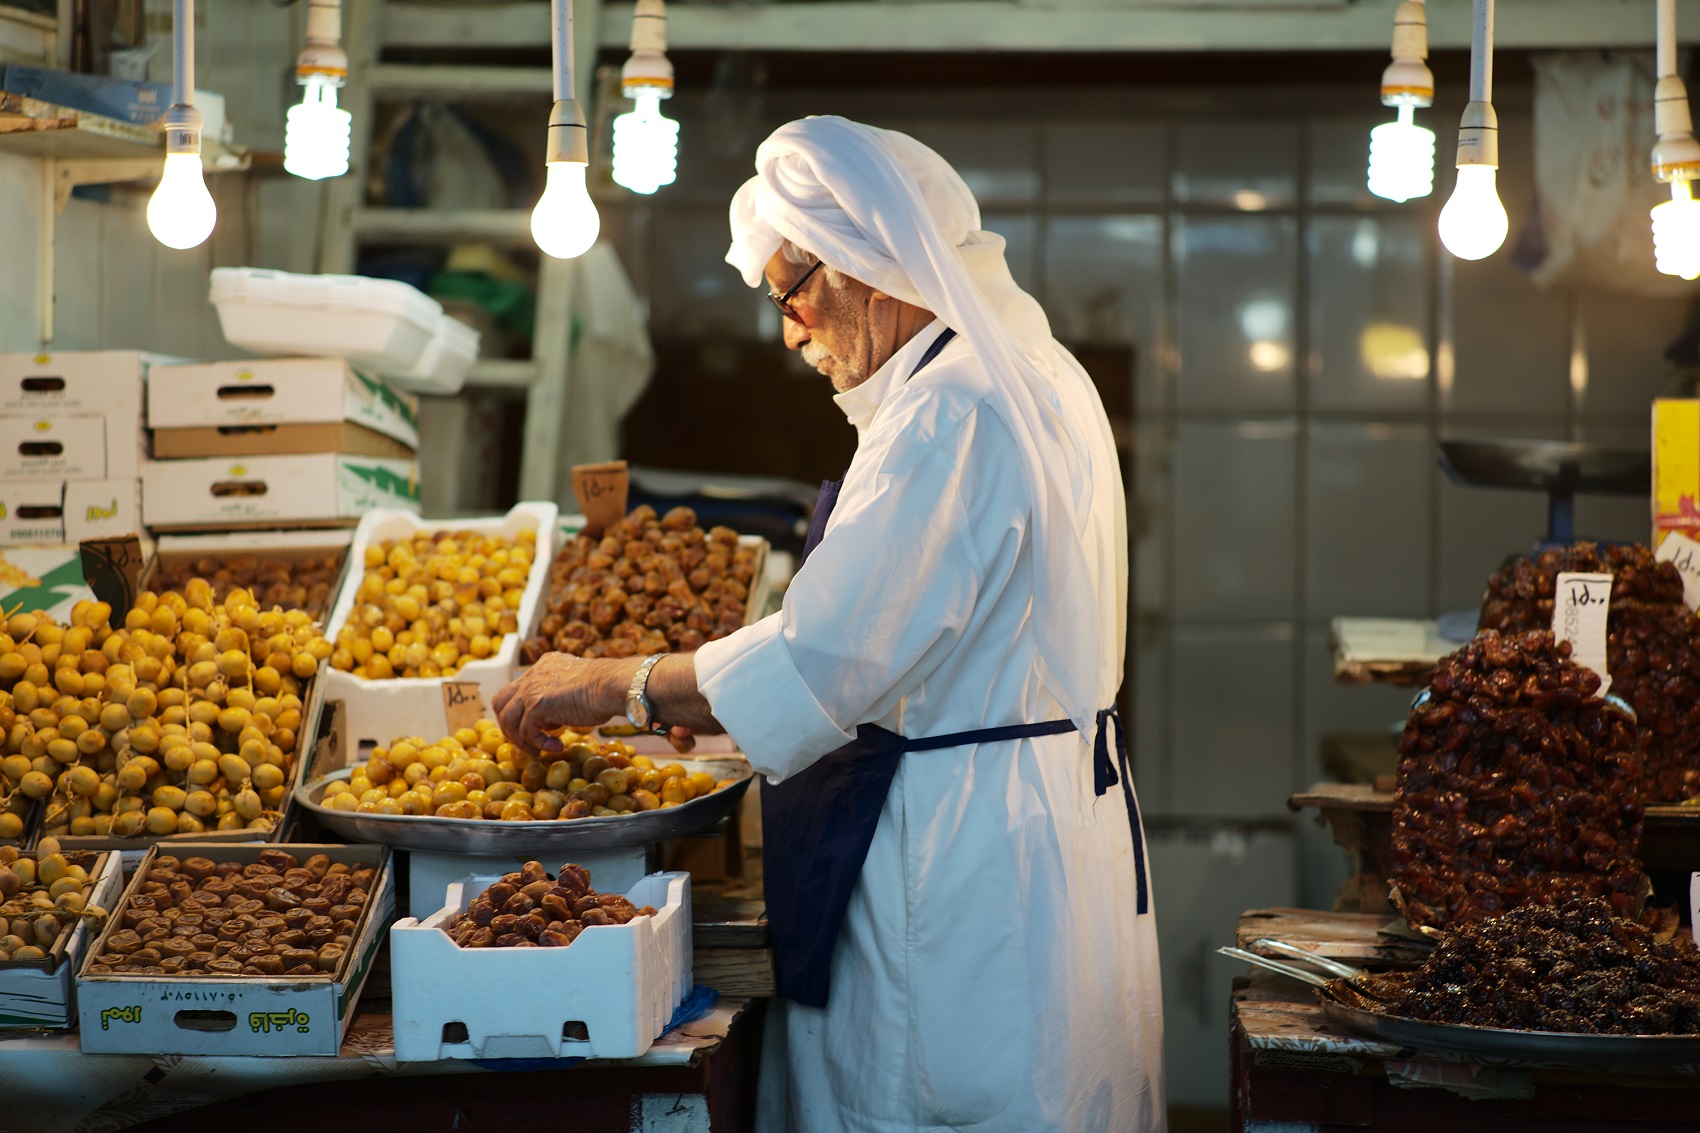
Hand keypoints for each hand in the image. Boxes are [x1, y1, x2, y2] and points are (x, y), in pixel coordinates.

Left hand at [492, 653, 628, 753]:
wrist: (612, 685)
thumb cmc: (606, 689)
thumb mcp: (577, 687)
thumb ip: (560, 697)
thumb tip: (553, 719)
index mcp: (543, 665)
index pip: (518, 689)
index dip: (522, 711)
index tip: (538, 728)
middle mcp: (532, 674)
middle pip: (501, 702)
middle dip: (510, 726)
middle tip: (527, 742)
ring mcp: (531, 689)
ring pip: (508, 720)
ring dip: (521, 740)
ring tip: (537, 751)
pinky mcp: (535, 705)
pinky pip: (526, 732)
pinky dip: (539, 744)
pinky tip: (557, 746)